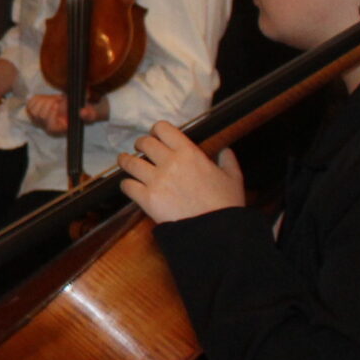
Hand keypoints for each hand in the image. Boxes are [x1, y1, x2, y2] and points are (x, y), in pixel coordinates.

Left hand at [23, 92, 105, 135]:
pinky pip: (29, 106)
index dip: (52, 112)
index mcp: (62, 130)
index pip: (50, 126)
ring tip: (53, 99)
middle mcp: (50, 128)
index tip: (58, 102)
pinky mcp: (34, 113)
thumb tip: (83, 113)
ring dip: (44, 101)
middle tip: (58, 99)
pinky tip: (44, 98)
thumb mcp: (92, 111)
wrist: (76, 103)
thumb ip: (89, 114)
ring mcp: (41, 122)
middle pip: (41, 116)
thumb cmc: (85, 109)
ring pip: (34, 110)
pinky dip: (36, 99)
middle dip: (49, 103)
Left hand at [117, 121, 244, 222]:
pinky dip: (126, 185)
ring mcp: (156, 180)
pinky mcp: (147, 199)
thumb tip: (226, 151)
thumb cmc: (226, 204)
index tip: (155, 136)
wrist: (216, 231)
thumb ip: (228, 162)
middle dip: (140, 144)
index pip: (163, 128)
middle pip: (144, 143)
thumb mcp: (233, 178)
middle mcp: (169, 162)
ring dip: (126, 161)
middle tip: (140, 149)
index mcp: (189, 152)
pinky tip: (129, 186)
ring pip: (130, 162)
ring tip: (125, 162)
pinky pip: (127, 185)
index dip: (156, 130)